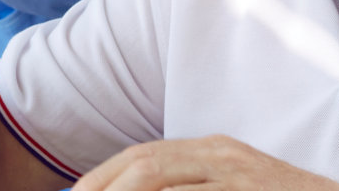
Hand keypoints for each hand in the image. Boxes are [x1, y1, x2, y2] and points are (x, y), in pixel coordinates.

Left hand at [73, 135, 338, 190]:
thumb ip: (192, 186)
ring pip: (162, 183)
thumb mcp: (234, 186)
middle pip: (144, 166)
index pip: (141, 156)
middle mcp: (223, 156)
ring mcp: (239, 177)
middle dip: (100, 190)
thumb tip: (136, 189)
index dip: (99, 178)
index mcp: (213, 150)